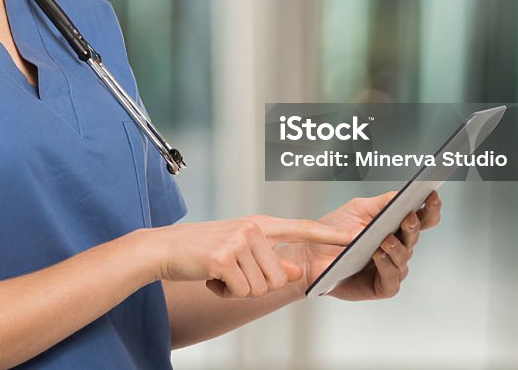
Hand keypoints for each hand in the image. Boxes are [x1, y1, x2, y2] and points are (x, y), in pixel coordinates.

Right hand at [152, 216, 355, 299]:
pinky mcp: (224, 257)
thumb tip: (297, 270)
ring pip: (260, 287)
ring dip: (238, 290)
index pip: (301, 228)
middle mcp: (252, 229)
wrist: (163, 249)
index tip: (354, 236)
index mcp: (259, 224)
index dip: (328, 234)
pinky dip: (224, 293)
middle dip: (255, 286)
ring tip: (219, 274)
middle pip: (278, 277)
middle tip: (232, 275)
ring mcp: (239, 241)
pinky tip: (211, 278)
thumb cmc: (202, 251)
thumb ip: (270, 259)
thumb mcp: (239, 251)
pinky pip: (240, 290)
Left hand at [281, 190, 441, 300]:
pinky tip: (378, 255)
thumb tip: (403, 195)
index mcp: (396, 228)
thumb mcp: (359, 209)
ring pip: (403, 258)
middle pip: (413, 237)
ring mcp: (391, 268)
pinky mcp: (381, 286)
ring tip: (385, 239)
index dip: (430, 209)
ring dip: (397, 248)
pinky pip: (391, 278)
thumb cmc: (335, 230)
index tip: (432, 195)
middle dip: (412, 227)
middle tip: (407, 217)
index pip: (422, 219)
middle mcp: (398, 248)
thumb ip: (383, 202)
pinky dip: (386, 266)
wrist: (311, 252)